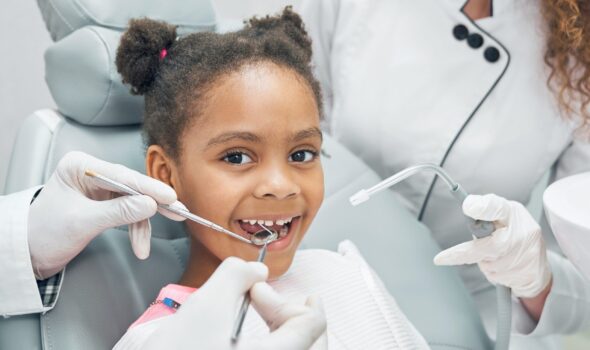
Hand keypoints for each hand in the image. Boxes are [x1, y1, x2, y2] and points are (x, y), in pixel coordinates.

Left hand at [28, 151, 183, 278]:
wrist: (29, 253)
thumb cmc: (45, 234)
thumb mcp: (82, 223)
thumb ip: (118, 212)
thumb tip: (150, 205)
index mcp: (79, 166)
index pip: (122, 175)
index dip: (149, 188)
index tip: (170, 198)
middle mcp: (91, 172)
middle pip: (132, 186)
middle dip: (152, 205)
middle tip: (178, 212)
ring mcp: (99, 187)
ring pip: (134, 202)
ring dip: (142, 225)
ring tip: (144, 247)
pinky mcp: (104, 202)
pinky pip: (129, 212)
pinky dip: (136, 229)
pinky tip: (139, 245)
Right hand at [144, 257, 326, 349]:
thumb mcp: (204, 307)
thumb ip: (236, 276)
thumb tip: (256, 271)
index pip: (312, 325)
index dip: (288, 299)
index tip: (260, 291)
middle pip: (314, 345)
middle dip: (293, 316)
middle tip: (265, 302)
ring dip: (289, 334)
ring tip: (263, 319)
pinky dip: (278, 348)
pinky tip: (256, 340)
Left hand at [434, 194, 551, 297]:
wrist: (537, 264)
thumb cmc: (513, 235)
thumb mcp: (501, 216)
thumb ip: (485, 212)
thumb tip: (468, 206)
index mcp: (512, 212)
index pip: (496, 207)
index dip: (482, 207)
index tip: (467, 207)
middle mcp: (523, 231)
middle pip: (485, 246)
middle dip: (462, 253)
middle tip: (440, 259)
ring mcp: (527, 253)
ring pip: (488, 263)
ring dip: (483, 263)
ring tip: (494, 257)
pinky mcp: (528, 272)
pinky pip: (496, 276)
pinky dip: (493, 274)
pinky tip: (503, 268)